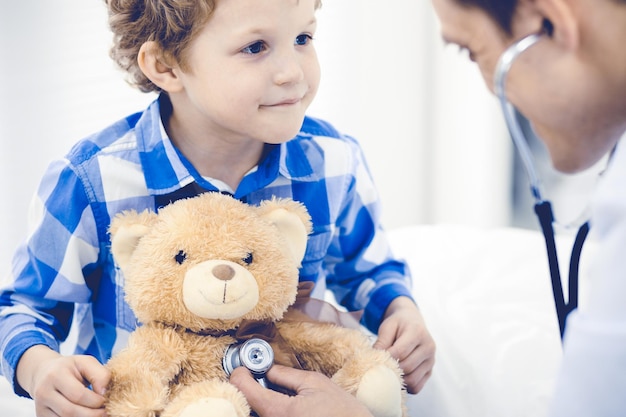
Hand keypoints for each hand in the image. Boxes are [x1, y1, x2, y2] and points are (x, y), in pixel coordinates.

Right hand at [16, 345, 109, 416]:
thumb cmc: (70, 367)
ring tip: (97, 413)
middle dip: (92, 414)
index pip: (78, 394)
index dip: (95, 401)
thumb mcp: (86, 362)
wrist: (43, 372)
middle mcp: (44, 392)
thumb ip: (100, 375)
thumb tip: (104, 393)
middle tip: (105, 411)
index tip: (106, 399)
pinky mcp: (41, 415)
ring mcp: (40, 406)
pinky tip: (86, 414)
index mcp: (56, 375)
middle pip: (70, 411)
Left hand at [230, 365, 372, 416]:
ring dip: (257, 402)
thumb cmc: (342, 412)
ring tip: (271, 391)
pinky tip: (281, 405)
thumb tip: (266, 368)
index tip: (242, 368)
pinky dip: (268, 410)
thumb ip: (286, 375)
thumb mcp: (315, 383)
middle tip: (256, 377)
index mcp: (279, 412)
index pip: (244, 390)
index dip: (240, 374)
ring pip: (255, 415)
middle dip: (248, 389)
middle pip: (246, 406)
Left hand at [373, 296, 435, 393]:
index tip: (376, 359)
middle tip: (379, 367)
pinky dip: (406, 386)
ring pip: (413, 380)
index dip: (386, 358)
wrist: (412, 321)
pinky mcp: (430, 371)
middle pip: (407, 367)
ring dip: (398, 380)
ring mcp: (431, 361)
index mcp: (418, 332)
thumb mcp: (387, 326)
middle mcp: (428, 347)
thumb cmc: (398, 324)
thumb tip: (374, 359)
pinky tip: (397, 377)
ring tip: (388, 372)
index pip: (401, 351)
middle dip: (391, 369)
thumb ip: (381, 341)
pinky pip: (417, 386)